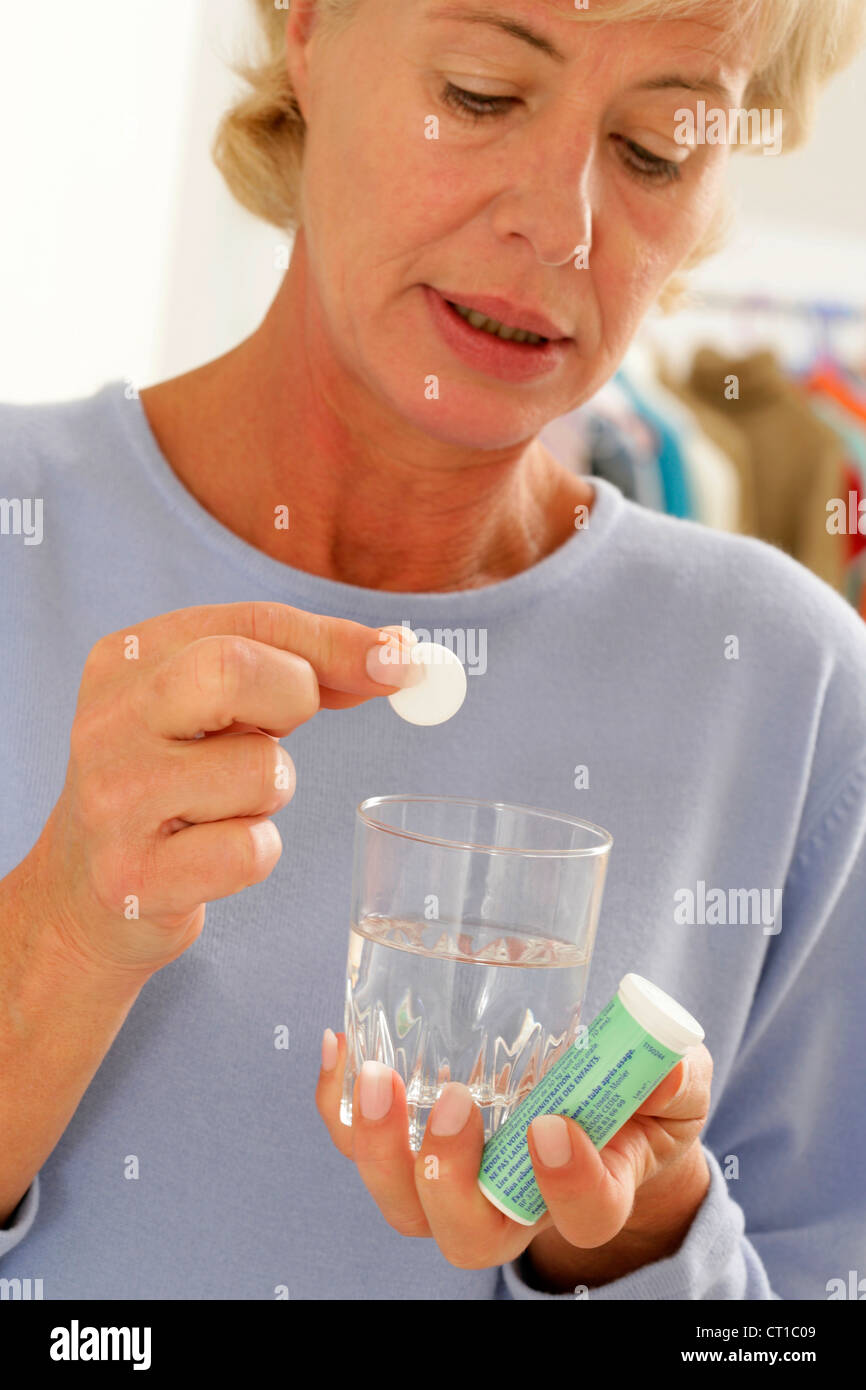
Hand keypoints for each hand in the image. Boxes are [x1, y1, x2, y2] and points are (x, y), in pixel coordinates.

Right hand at [27, 602, 416, 981]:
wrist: (83, 894)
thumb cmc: (172, 784)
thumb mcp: (212, 710)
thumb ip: (297, 671)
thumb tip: (394, 654)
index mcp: (127, 659)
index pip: (251, 623)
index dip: (336, 640)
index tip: (398, 658)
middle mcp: (108, 721)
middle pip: (232, 671)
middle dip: (293, 699)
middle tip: (281, 734)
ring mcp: (114, 801)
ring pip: (261, 771)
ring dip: (271, 793)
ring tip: (223, 806)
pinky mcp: (133, 878)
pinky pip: (250, 851)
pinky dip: (256, 854)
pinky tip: (210, 858)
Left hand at [317, 1030, 712, 1290]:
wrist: (597, 1098)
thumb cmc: (640, 1098)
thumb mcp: (675, 1083)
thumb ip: (675, 1074)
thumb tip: (666, 1062)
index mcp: (590, 1190)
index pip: (583, 1217)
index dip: (565, 1186)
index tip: (552, 1125)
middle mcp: (514, 1200)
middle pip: (467, 1235)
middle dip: (448, 1179)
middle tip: (453, 1105)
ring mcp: (458, 1176)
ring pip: (404, 1203)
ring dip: (377, 1147)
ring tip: (375, 1077)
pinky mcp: (415, 1138)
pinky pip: (362, 1142)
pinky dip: (338, 1102)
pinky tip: (339, 1046)